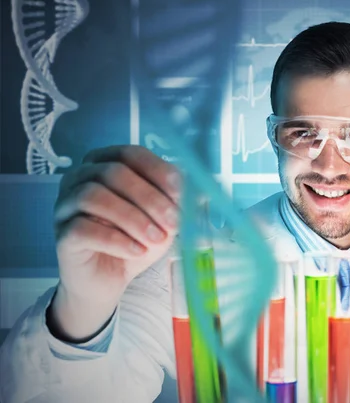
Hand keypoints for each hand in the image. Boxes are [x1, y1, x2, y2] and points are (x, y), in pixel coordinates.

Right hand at [49, 145, 180, 340]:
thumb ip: (178, 201)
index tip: (181, 192)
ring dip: (133, 218)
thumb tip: (203, 189)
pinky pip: (83, 228)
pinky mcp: (61, 234)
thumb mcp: (163, 220)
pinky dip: (116, 239)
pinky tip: (136, 251)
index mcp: (106, 164)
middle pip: (113, 173)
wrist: (108, 281)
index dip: (158, 171)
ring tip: (156, 240)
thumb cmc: (135, 241)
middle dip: (150, 198)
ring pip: (94, 196)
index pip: (131, 153)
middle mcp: (80, 177)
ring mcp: (65, 204)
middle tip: (173, 223)